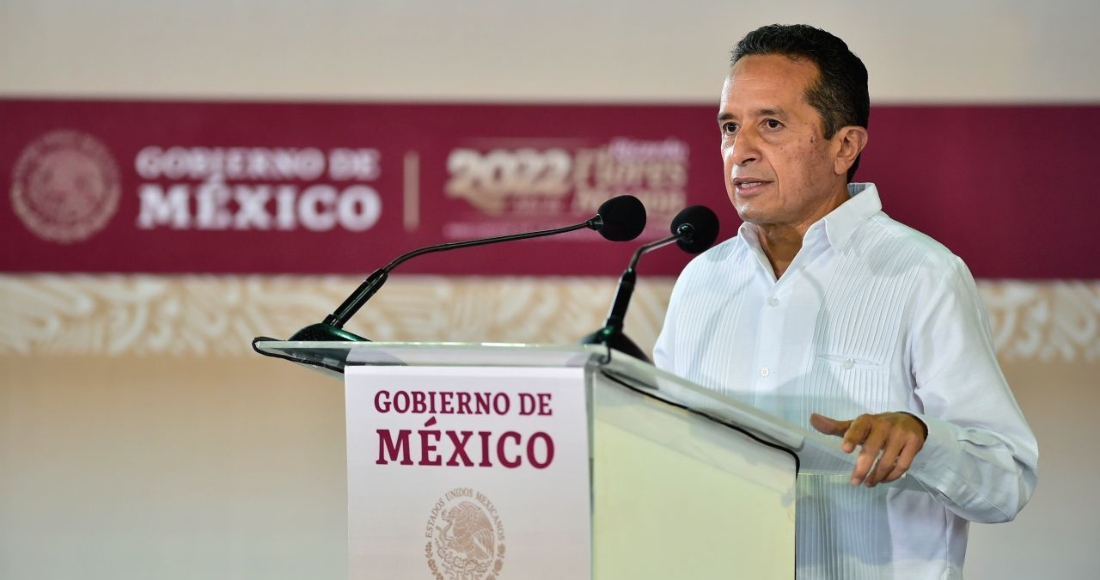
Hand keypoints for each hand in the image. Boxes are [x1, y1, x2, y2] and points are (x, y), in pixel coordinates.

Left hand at [810, 412, 927, 486]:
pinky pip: (902, 466)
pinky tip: (883, 480)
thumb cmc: (876, 427)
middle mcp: (884, 424)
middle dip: (862, 469)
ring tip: (868, 483)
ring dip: (876, 476)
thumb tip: (812, 418)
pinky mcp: (914, 443)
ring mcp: (900, 434)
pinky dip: (891, 476)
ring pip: (887, 461)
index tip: (844, 449)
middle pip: (872, 450)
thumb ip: (835, 427)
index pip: (858, 427)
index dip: (852, 437)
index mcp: (867, 420)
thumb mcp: (857, 425)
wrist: (909, 421)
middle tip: (854, 482)